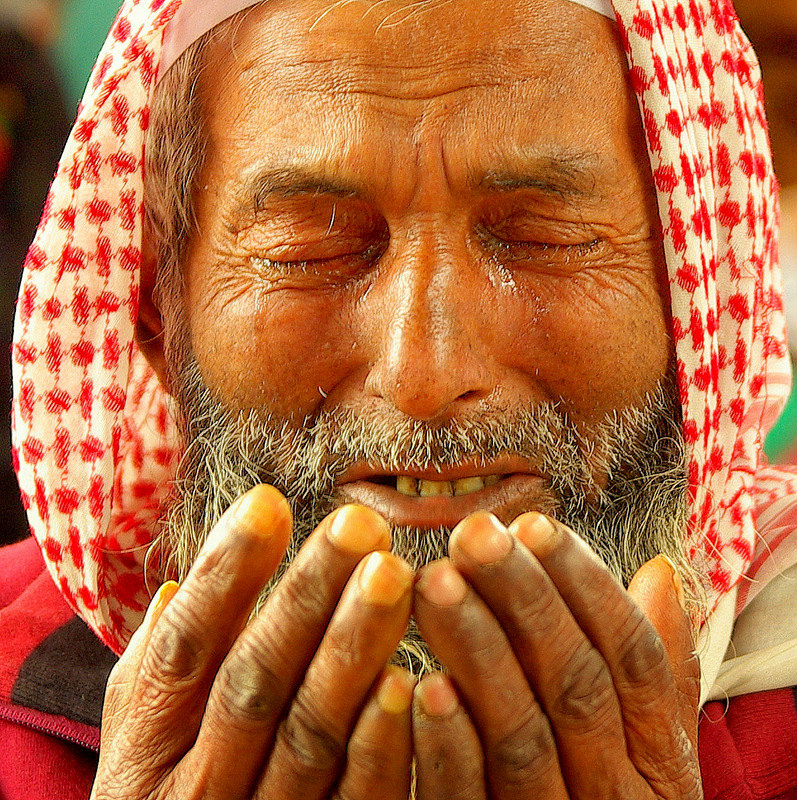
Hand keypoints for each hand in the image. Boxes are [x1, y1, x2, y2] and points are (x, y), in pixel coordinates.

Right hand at [92, 486, 414, 799]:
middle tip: (358, 524)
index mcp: (145, 754)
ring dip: (351, 650)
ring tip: (393, 575)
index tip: (268, 501)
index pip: (182, 648)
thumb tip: (173, 590)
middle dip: (305, 597)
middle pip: (252, 682)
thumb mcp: (142, 754)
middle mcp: (192, 795)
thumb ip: (155, 680)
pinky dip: (379, 745)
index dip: (223, 574)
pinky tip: (410, 681)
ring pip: (308, 733)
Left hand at [412, 511, 700, 799]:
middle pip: (577, 684)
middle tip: (474, 535)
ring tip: (437, 583)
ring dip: (480, 654)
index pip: (631, 657)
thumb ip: (651, 672)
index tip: (534, 525)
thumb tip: (660, 574)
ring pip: (524, 735)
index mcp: (657, 760)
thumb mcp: (647, 752)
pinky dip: (450, 746)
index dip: (586, 586)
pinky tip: (418, 685)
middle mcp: (618, 795)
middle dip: (525, 601)